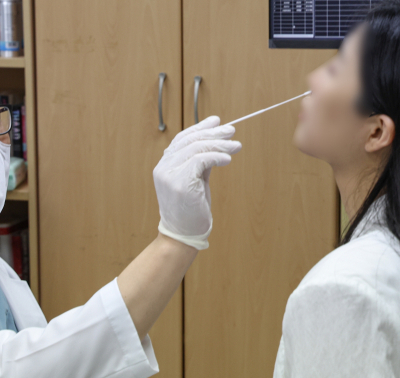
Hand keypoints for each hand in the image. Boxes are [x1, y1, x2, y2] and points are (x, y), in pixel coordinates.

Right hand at [153, 116, 241, 249]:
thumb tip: (216, 142)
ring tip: (236, 146)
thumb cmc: (190, 210)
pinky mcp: (179, 182)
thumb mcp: (196, 181)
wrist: (182, 235)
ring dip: (219, 145)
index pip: (182, 139)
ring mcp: (169, 174)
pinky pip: (200, 160)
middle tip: (232, 131)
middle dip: (213, 133)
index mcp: (165, 165)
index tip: (217, 121)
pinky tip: (228, 159)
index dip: (200, 128)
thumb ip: (201, 162)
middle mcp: (163, 167)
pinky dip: (216, 157)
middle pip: (190, 141)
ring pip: (196, 148)